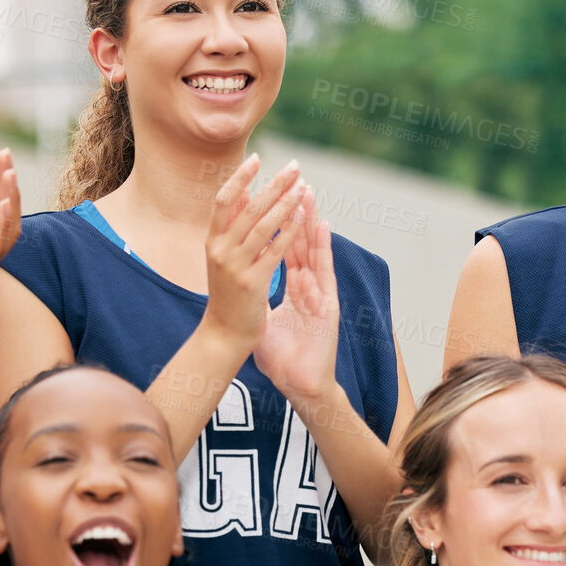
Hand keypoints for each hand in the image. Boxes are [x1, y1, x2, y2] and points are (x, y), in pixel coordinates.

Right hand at [199, 156, 304, 354]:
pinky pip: (275, 251)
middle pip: (247, 208)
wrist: (224, 334)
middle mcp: (220, 251)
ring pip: (263, 226)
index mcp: (211, 242)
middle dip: (273, 184)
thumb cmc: (227, 294)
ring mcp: (235, 267)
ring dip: (285, 203)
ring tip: (303, 186)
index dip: (239, 178)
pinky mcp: (252, 283)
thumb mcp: (222, 257)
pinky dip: (289, 231)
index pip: (222, 200)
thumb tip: (237, 194)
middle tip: (294, 166)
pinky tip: (303, 216)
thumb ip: (229, 228)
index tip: (257, 158)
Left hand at [255, 188, 340, 404]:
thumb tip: (238, 295)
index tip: (267, 201)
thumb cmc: (283, 359)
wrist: (301, 384)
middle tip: (290, 181)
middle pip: (298, 241)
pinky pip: (324, 271)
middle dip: (293, 210)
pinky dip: (323, 248)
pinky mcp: (327, 303)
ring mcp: (318, 293)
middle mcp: (307, 287)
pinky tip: (322, 225)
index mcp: (293, 290)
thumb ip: (257, 305)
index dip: (276, 225)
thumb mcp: (264, 325)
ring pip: (313, 249)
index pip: (282, 250)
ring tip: (307, 191)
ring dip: (309, 220)